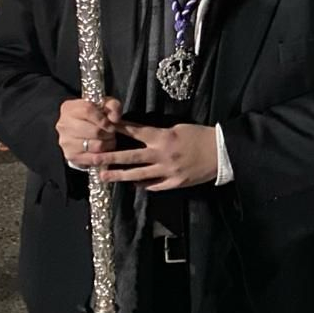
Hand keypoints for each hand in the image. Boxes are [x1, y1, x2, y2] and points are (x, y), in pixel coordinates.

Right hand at [58, 97, 123, 165]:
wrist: (83, 132)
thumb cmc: (95, 116)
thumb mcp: (105, 105)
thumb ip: (113, 106)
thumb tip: (114, 118)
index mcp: (69, 109)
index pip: (87, 110)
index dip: (104, 118)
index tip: (111, 124)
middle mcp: (64, 125)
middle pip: (95, 131)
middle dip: (109, 133)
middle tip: (111, 133)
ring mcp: (66, 142)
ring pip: (96, 146)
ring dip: (108, 144)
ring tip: (108, 140)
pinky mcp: (71, 156)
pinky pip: (94, 158)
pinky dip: (104, 155)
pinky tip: (104, 150)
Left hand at [96, 122, 218, 190]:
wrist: (222, 152)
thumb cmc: (201, 136)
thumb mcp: (179, 129)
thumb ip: (160, 135)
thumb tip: (142, 138)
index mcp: (163, 137)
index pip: (136, 132)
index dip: (118, 129)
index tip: (103, 127)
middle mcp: (162, 155)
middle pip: (130, 157)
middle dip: (108, 158)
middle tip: (91, 159)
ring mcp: (167, 171)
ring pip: (138, 175)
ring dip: (119, 176)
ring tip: (103, 177)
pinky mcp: (174, 183)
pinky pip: (154, 186)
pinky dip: (143, 185)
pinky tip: (133, 184)